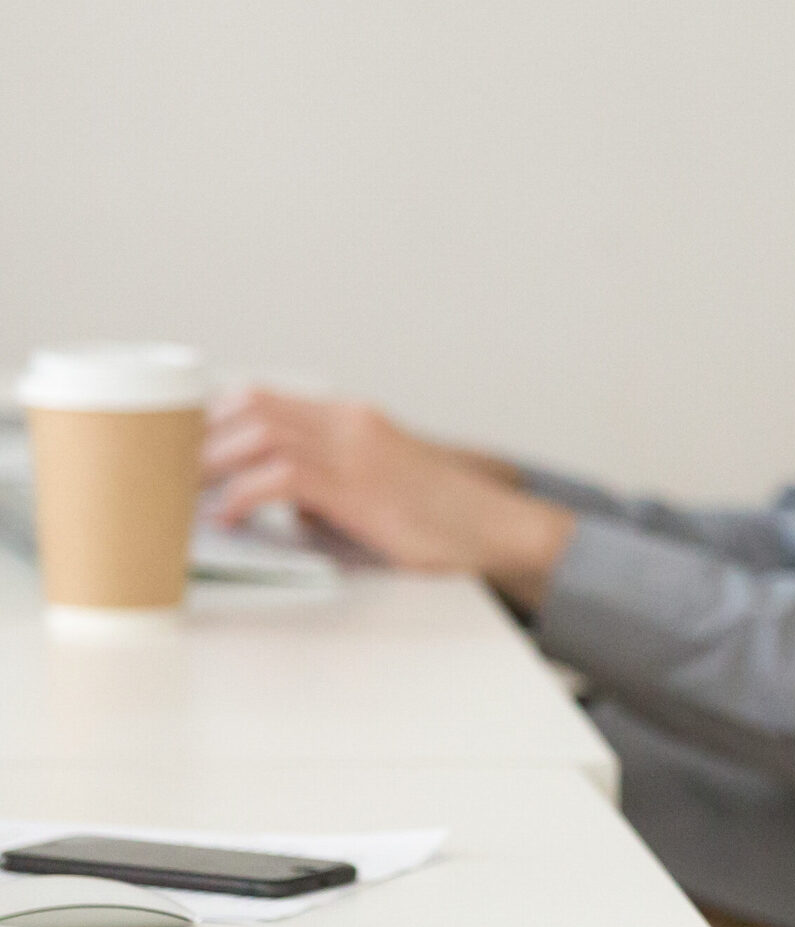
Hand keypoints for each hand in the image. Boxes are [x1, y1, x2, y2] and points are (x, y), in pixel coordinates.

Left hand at [202, 389, 573, 604]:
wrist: (498, 529)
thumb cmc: (440, 519)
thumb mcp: (373, 487)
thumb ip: (320, 485)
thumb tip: (261, 504)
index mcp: (353, 417)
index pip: (262, 397)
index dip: (211, 418)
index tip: (177, 447)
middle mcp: (350, 421)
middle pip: (251, 405)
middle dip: (199, 438)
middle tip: (164, 473)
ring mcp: (355, 449)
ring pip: (259, 432)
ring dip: (211, 464)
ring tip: (182, 496)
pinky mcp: (357, 486)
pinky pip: (280, 478)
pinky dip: (242, 496)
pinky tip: (227, 518)